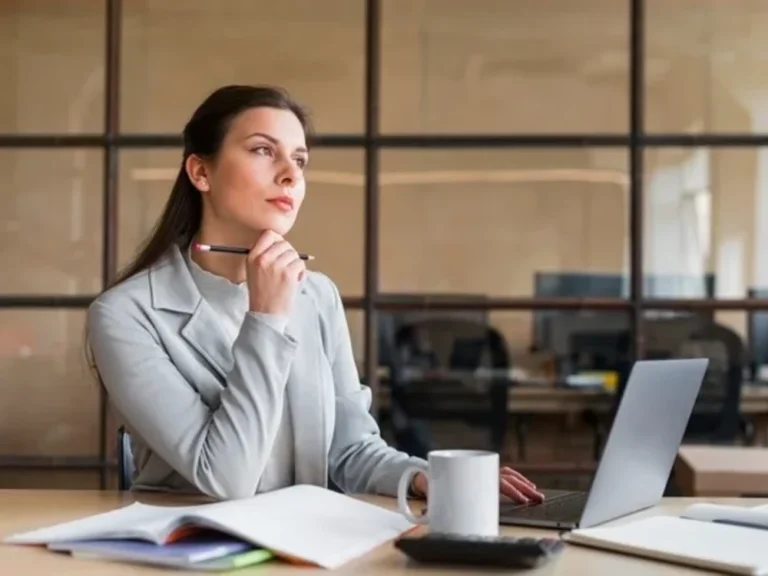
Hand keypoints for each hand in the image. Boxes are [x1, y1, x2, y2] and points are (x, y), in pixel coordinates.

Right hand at [246, 230, 305, 315]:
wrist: (266, 314)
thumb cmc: (262, 294)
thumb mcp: (253, 271)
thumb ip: (263, 256)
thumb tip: (279, 243)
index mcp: (252, 257)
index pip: (268, 234)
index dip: (278, 240)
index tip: (280, 250)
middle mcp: (263, 259)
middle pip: (284, 243)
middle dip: (289, 254)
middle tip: (287, 266)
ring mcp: (276, 265)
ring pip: (293, 253)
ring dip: (295, 264)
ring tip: (290, 276)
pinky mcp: (288, 274)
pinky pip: (300, 263)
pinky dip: (301, 272)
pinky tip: (294, 281)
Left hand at [410, 466, 544, 504]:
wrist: (429, 471)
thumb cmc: (433, 481)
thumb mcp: (434, 489)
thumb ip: (435, 496)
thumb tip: (431, 505)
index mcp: (473, 474)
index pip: (498, 482)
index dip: (512, 491)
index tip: (523, 500)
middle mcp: (481, 470)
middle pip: (508, 478)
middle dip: (525, 488)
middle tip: (538, 498)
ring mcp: (484, 470)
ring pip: (508, 474)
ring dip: (523, 482)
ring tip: (535, 492)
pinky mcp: (485, 474)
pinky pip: (504, 474)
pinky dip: (516, 479)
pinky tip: (525, 486)